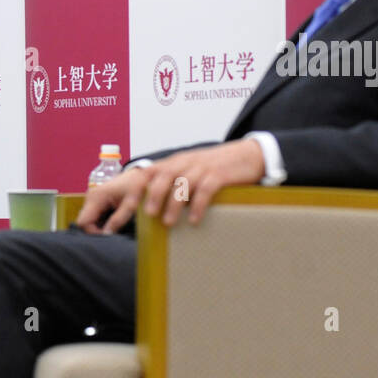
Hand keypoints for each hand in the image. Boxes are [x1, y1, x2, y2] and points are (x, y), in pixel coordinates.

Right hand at [75, 166, 153, 234]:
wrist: (139, 175)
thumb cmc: (136, 186)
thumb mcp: (131, 204)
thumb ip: (118, 220)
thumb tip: (106, 234)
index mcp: (96, 197)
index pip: (83, 222)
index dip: (93, 232)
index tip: (109, 235)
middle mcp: (91, 197)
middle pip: (84, 222)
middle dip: (96, 230)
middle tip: (114, 231)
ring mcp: (92, 198)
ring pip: (89, 219)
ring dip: (100, 226)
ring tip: (116, 223)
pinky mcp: (96, 200)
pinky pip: (94, 215)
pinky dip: (102, 221)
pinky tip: (114, 219)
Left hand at [139, 139, 265, 226]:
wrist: (249, 155)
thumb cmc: (216, 167)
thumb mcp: (190, 170)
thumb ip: (173, 183)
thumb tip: (153, 207)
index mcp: (175, 162)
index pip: (148, 172)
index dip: (136, 189)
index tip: (127, 207)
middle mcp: (186, 162)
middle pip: (163, 176)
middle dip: (153, 196)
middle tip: (148, 215)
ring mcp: (203, 167)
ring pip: (183, 183)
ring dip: (173, 203)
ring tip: (168, 223)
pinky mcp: (220, 174)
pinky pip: (206, 189)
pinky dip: (198, 205)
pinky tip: (193, 220)